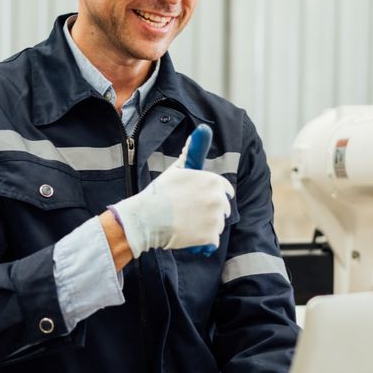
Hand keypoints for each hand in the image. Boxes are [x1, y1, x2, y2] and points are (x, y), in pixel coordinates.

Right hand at [110, 138, 234, 258]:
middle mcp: (218, 199)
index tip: (201, 201)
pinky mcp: (211, 237)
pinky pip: (212, 241)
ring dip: (206, 227)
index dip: (213, 196)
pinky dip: (202, 242)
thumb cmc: (160, 193)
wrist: (146, 218)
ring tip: (186, 224)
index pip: (226, 191)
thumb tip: (202, 129)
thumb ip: (192, 152)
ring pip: (218, 225)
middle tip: (189, 213)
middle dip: (210, 212)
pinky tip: (188, 236)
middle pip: (223, 209)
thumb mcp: (177, 169)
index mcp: (213, 181)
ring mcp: (216, 219)